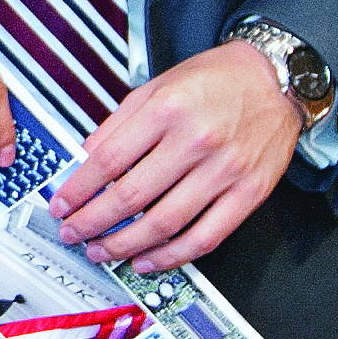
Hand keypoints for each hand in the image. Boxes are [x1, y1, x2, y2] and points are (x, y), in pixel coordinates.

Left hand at [48, 44, 298, 272]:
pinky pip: (205, 237)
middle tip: (74, 233)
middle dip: (93, 222)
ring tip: (103, 251)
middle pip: (131, 196)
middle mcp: (196, 140)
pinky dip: (171, 256)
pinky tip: (147, 260)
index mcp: (167, 109)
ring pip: (165, 223)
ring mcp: (225, 170)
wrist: (276, 78)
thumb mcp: (159, 84)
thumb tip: (85, 158)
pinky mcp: (248, 193)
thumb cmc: (218, 80)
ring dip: (125, 245)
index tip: (62, 205)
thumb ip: (121, 122)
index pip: (109, 159)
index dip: (79, 189)